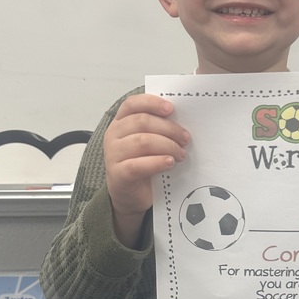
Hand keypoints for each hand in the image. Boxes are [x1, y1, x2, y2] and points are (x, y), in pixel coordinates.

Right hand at [103, 93, 189, 245]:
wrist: (130, 195)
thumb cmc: (142, 164)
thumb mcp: (149, 142)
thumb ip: (158, 129)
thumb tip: (182, 120)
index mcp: (121, 122)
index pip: (132, 104)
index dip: (152, 103)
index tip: (171, 109)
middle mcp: (113, 135)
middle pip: (142, 122)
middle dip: (169, 129)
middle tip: (185, 138)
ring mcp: (113, 154)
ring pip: (142, 141)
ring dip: (167, 146)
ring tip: (180, 154)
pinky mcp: (117, 174)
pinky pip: (138, 165)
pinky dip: (157, 162)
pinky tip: (169, 162)